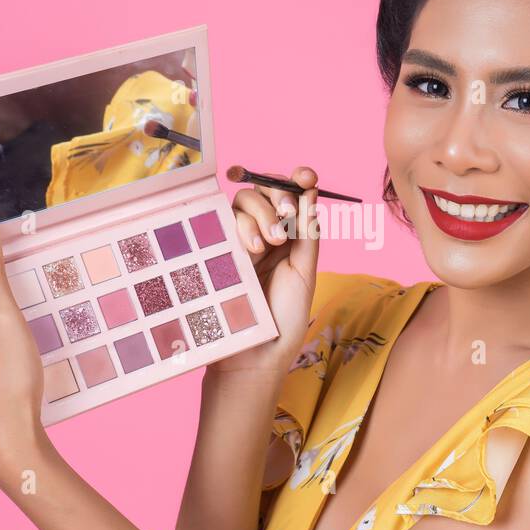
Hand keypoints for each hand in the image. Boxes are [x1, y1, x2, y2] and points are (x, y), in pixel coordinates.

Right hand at [208, 166, 320, 377]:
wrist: (254, 353)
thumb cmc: (283, 318)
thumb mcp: (304, 273)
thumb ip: (306, 234)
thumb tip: (310, 193)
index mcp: (290, 237)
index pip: (291, 196)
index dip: (296, 180)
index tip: (305, 176)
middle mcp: (266, 234)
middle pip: (266, 191)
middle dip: (277, 196)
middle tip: (286, 219)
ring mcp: (240, 240)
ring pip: (244, 201)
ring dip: (260, 213)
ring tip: (268, 245)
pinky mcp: (219, 249)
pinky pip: (225, 220)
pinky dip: (242, 225)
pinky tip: (252, 249)